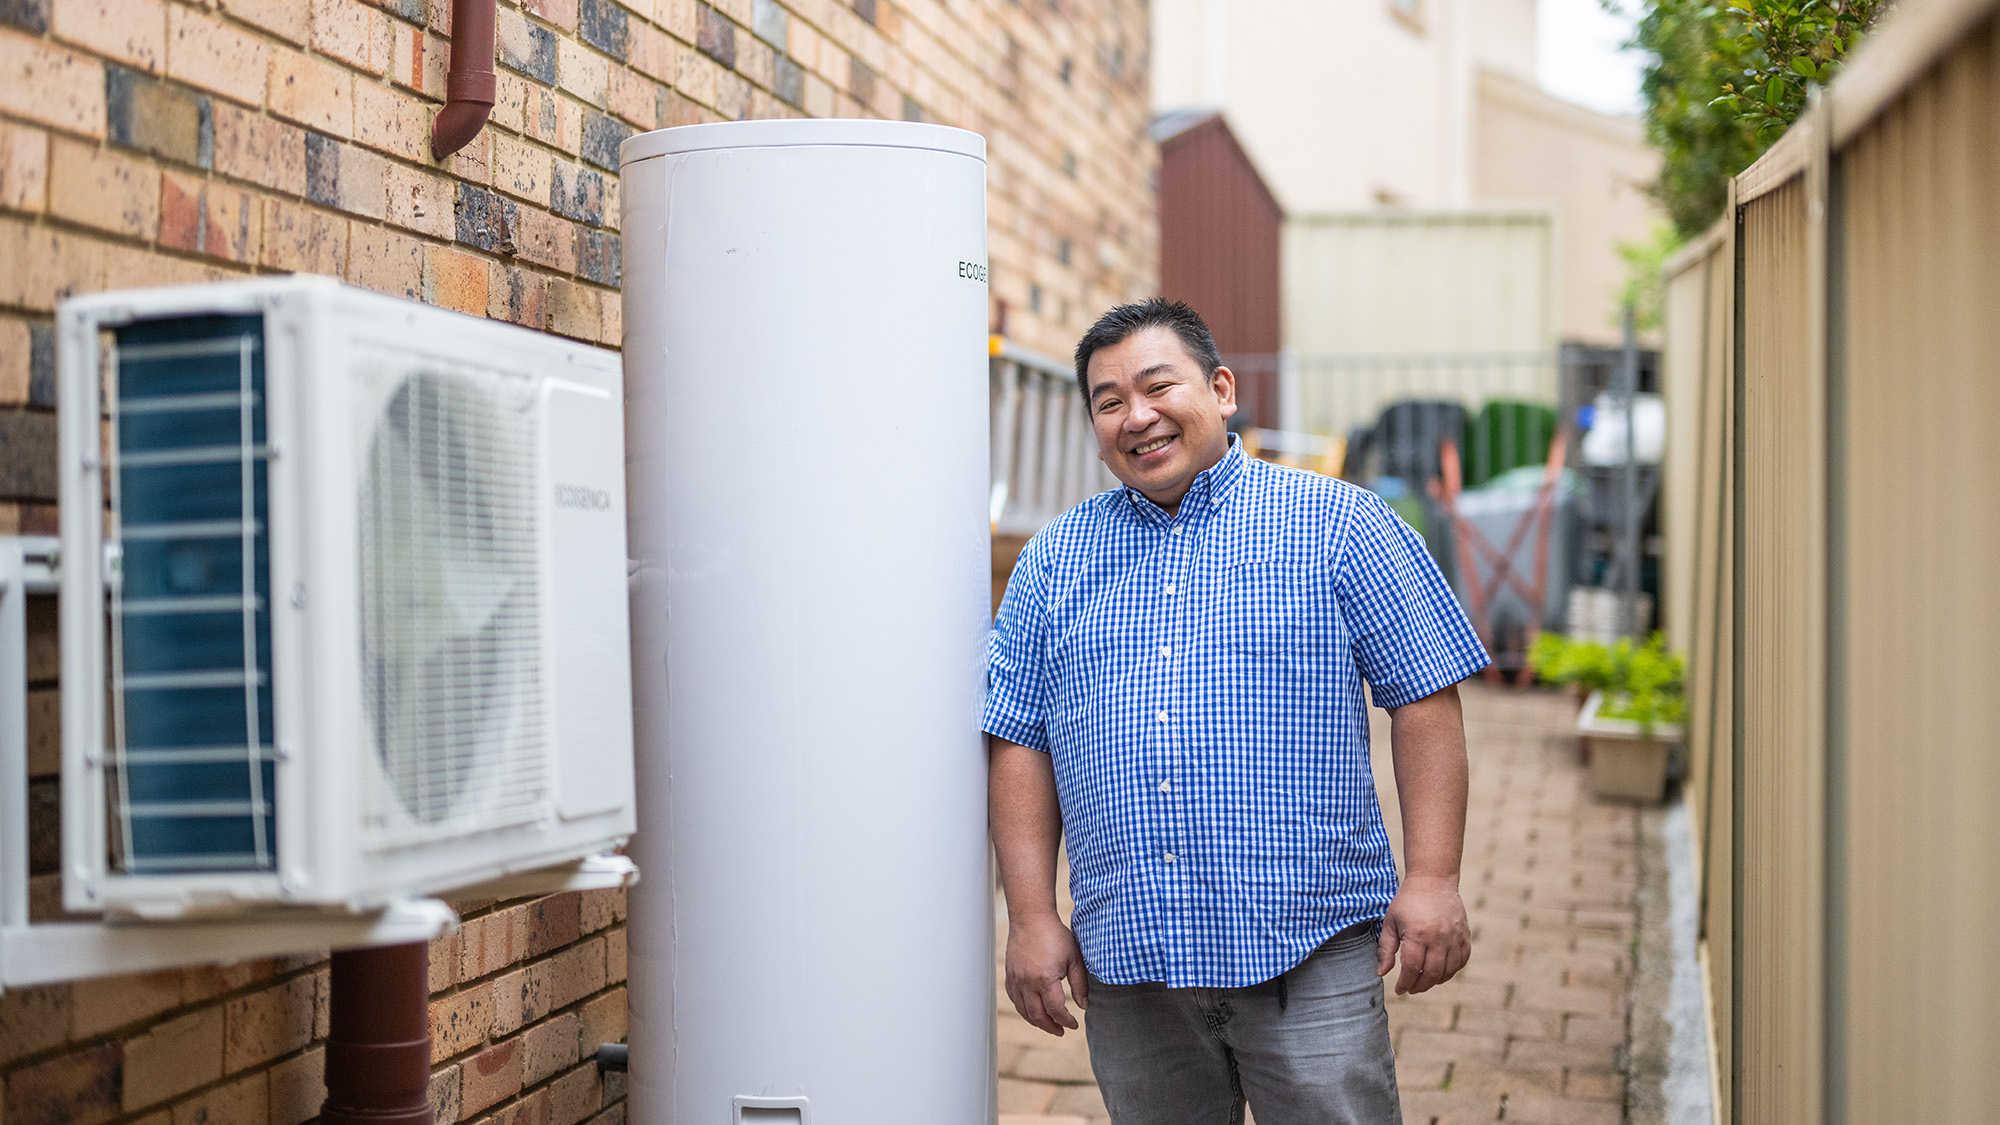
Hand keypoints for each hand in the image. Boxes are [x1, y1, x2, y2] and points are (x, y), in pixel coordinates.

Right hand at [1004, 911, 1089, 1035]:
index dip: (1066, 1021)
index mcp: (1045, 980)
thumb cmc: (1055, 935)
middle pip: (1038, 1016)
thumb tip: (1083, 1006)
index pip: (1056, 1011)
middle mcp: (1027, 983)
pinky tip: (1032, 1009)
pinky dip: (1023, 1008)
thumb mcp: (1074, 958)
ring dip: (1036, 1021)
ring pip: (1023, 1010)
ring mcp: (1016, 979)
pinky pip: (1014, 998)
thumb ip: (1080, 984)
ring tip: (1048, 1025)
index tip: (1074, 1025)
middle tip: (1061, 1031)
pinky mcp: (1010, 974)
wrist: (1031, 917)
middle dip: (1051, 1027)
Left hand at [1376, 874, 1471, 994]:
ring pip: (1448, 970)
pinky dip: (1452, 971)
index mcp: (1417, 934)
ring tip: (1424, 982)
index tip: (1399, 989)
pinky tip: (1441, 972)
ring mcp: (1454, 937)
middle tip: (1411, 989)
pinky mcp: (1464, 935)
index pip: (1412, 968)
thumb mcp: (1390, 922)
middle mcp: (1438, 938)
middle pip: (1431, 974)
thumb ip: (1385, 949)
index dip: (1405, 983)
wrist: (1433, 881)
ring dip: (1435, 981)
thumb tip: (1381, 973)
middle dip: (1419, 986)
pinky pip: (1462, 961)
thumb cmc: (1407, 902)